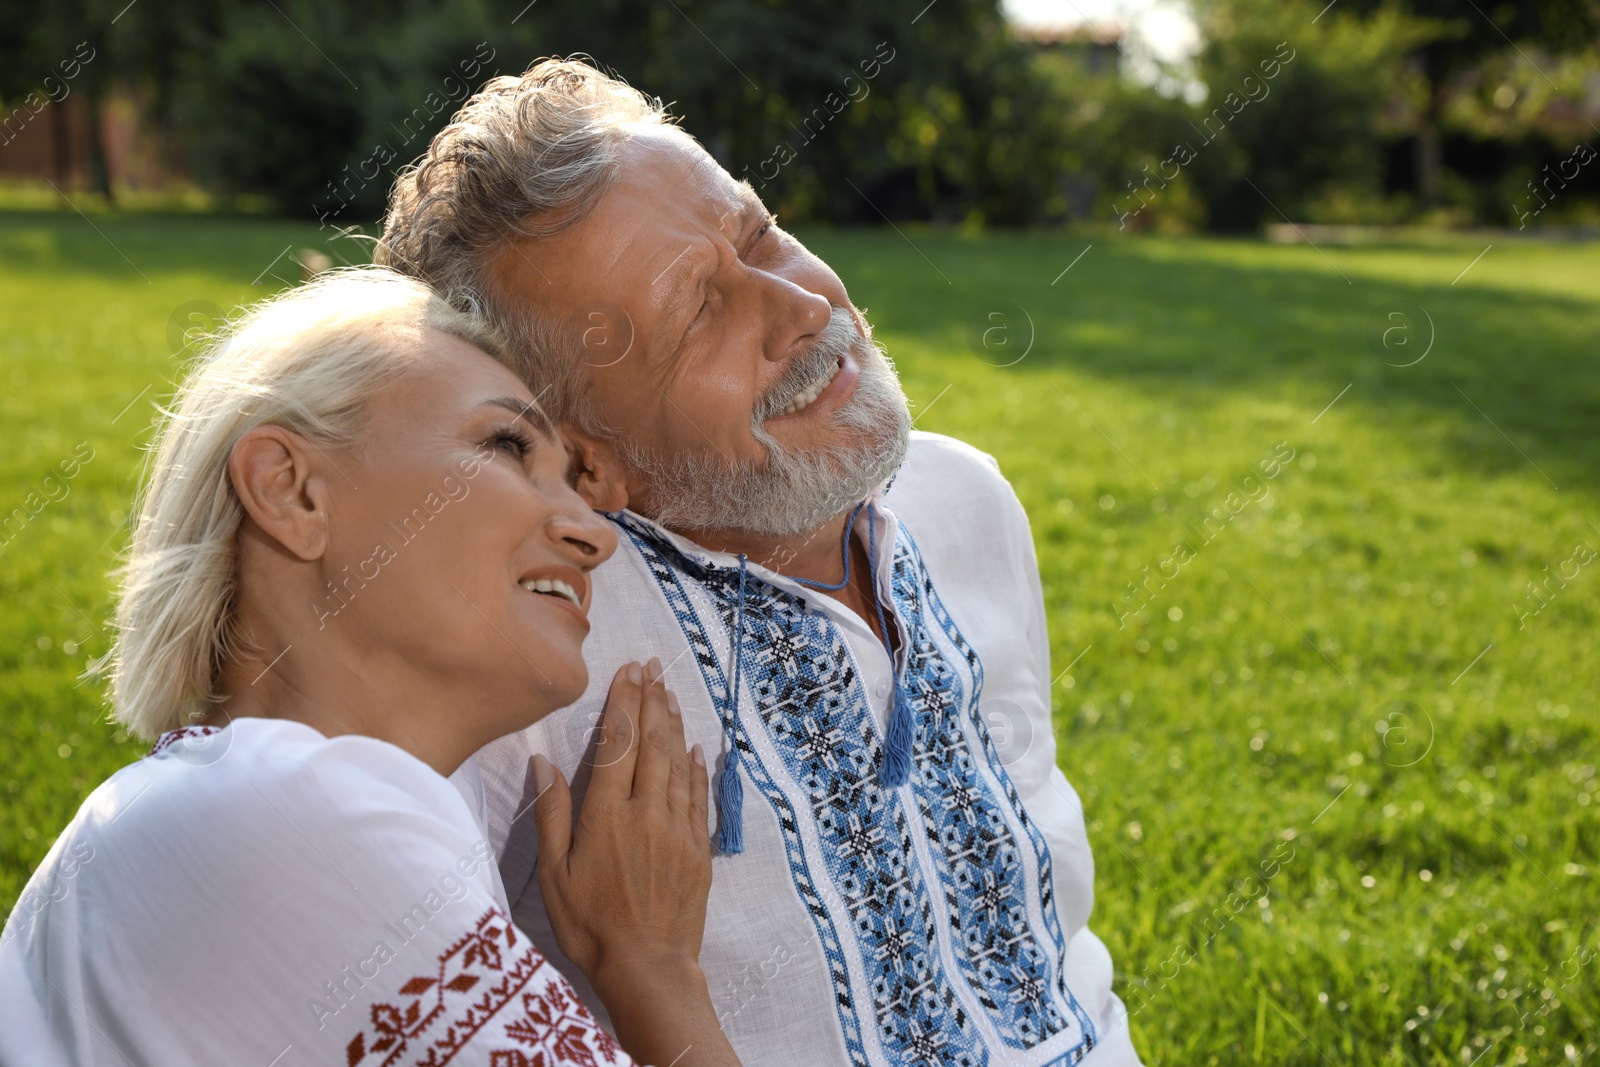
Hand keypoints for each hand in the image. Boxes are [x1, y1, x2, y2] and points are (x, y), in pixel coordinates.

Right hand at [531, 657, 712, 996]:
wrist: (647, 968)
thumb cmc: (590, 926)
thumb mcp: (554, 875)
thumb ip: (551, 815)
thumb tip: (542, 762)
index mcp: (607, 815)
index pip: (617, 743)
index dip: (623, 703)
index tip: (627, 671)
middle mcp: (647, 812)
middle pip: (652, 743)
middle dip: (651, 700)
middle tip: (652, 666)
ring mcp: (678, 828)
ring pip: (678, 762)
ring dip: (674, 723)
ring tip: (669, 692)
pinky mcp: (699, 848)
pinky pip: (698, 795)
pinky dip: (696, 766)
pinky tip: (694, 747)